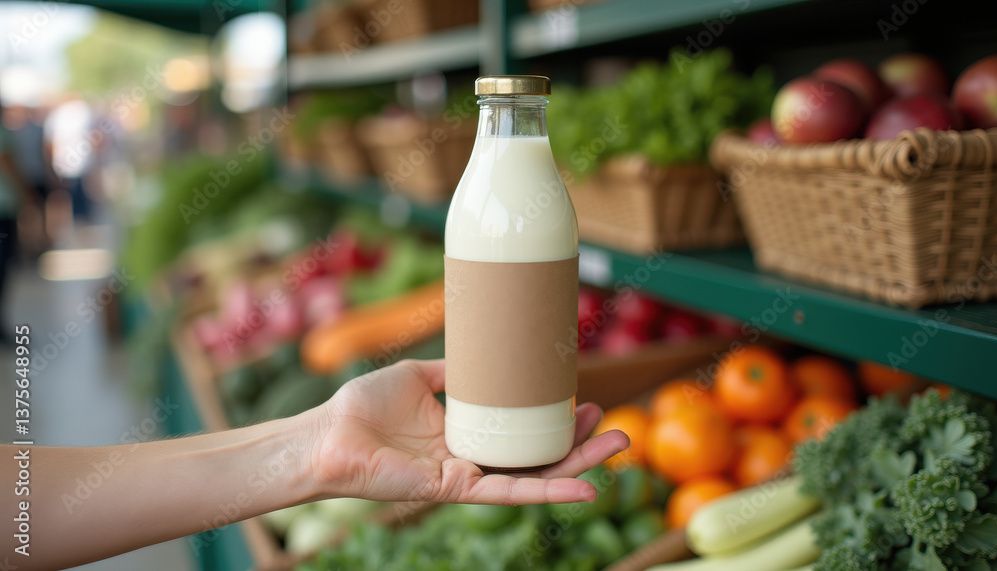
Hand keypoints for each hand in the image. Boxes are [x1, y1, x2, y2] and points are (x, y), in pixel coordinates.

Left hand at [308, 359, 628, 504]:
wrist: (327, 434)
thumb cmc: (362, 407)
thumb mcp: (417, 376)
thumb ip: (450, 371)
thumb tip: (479, 351)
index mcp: (465, 432)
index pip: (522, 432)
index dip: (556, 421)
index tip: (585, 400)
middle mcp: (472, 458)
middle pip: (539, 457)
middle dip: (581, 446)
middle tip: (620, 431)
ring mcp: (467, 476)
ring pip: (534, 476)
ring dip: (579, 465)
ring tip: (618, 447)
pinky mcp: (456, 488)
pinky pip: (509, 492)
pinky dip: (549, 491)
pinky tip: (586, 489)